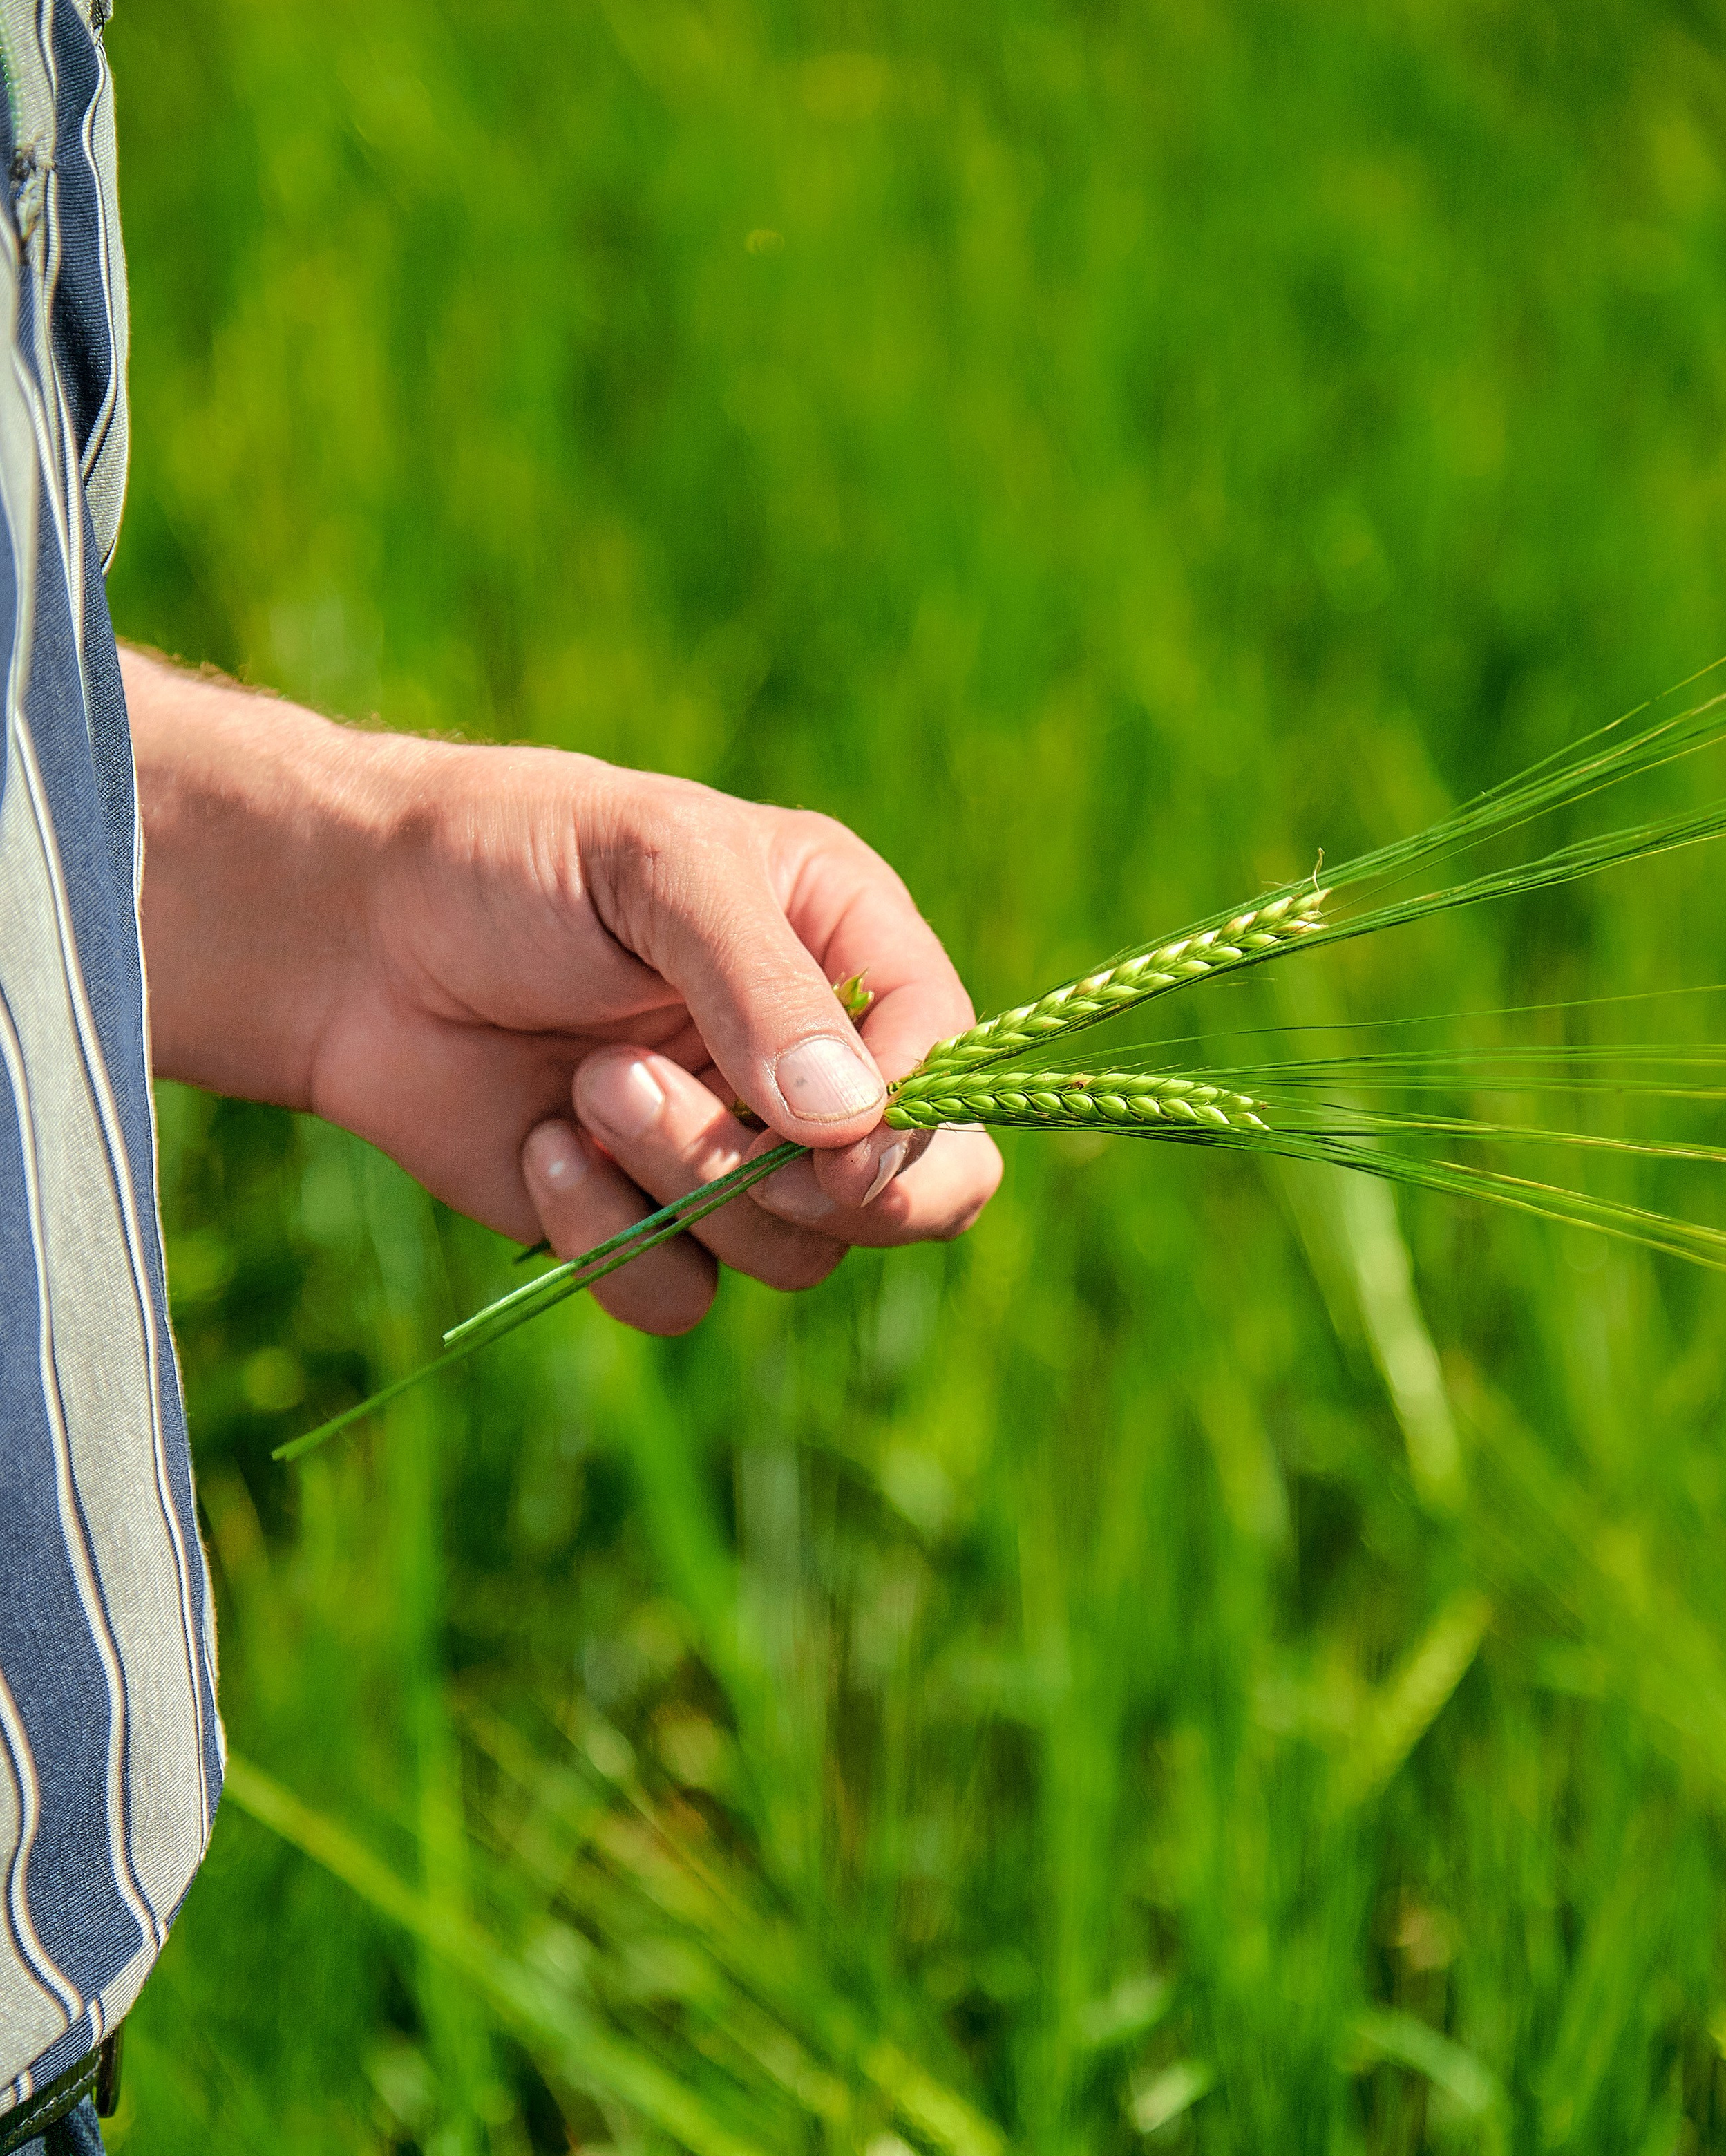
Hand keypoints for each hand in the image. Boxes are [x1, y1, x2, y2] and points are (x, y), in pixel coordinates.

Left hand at [129, 655, 1000, 1333]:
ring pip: (790, 1254)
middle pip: (909, 1196)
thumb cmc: (506, 859)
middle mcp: (809, 1062)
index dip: (915, 1128)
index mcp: (847, 948)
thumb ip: (764, 986)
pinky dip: (608, 1239)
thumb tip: (854, 1127)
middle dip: (810, 1187)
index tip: (836, 1144)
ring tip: (587, 1084)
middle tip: (732, 1141)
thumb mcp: (654, 867)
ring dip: (684, 1183)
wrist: (343, 935)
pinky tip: (539, 1148)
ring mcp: (729, 1152)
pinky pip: (680, 1296)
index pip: (953, 1073)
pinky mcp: (640, 1223)